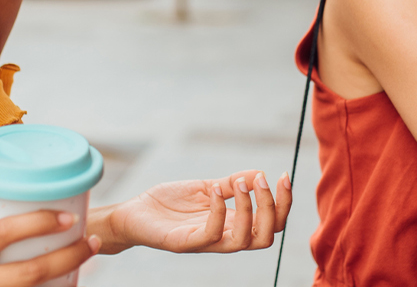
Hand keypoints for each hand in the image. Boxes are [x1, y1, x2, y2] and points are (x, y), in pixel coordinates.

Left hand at [97, 170, 292, 253]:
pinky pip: (210, 235)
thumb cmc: (169, 203)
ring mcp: (205, 242)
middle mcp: (224, 236)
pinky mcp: (184, 243)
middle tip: (264, 180)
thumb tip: (262, 174)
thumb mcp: (206, 188)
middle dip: (273, 208)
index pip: (271, 223)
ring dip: (249, 210)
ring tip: (243, 183)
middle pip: (266, 236)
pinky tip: (214, 189)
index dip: (283, 203)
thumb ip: (231, 184)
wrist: (133, 213)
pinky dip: (218, 211)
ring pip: (244, 241)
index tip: (283, 175)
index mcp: (232, 224)